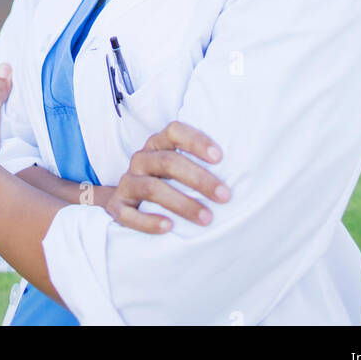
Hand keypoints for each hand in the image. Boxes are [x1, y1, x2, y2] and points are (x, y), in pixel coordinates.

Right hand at [104, 120, 230, 233]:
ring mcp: (128, 183)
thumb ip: (199, 163)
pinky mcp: (118, 207)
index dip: (196, 142)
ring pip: (152, 189)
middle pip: (168, 162)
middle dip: (199, 179)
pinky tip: (169, 227)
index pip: (174, 131)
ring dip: (182, 203)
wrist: (125, 201)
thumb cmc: (164, 181)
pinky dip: (149, 221)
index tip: (220, 157)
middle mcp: (141, 159)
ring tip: (207, 218)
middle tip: (224, 195)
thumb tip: (242, 170)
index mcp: (157, 144)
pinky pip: (129, 214)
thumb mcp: (176, 166)